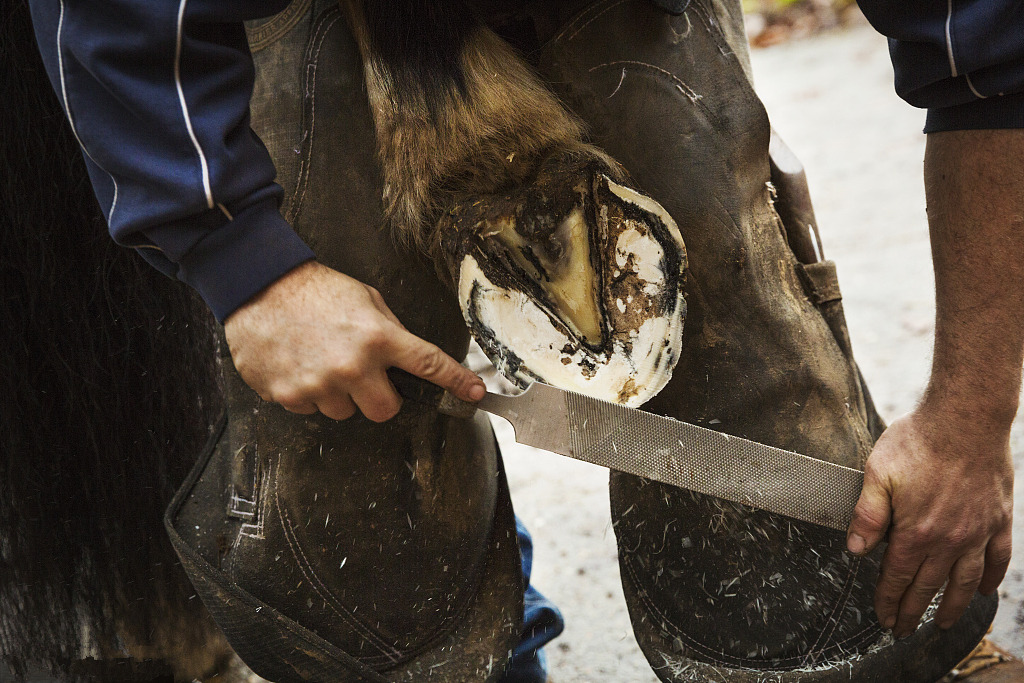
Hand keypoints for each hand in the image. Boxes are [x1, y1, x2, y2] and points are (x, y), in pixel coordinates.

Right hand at [223, 261, 484, 420]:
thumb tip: (405, 358)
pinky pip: (311, 409)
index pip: (429, 365)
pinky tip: (299, 363)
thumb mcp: (365, 299)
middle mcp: (353, 365)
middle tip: (367, 377)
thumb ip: (389, 331)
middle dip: (380, 398)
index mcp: (378, 337)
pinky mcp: (290, 394)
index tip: (474, 394)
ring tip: (321, 360)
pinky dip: (308, 392)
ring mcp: (320, 384)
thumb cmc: (313, 289)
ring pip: (345, 411)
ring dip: (340, 394)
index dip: (456, 382)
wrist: (258, 285)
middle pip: (386, 410)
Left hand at [846, 408, 1012, 637]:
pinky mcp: (999, 519)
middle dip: (913, 611)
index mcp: (916, 532)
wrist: (966, 419)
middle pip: (928, 586)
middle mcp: (949, 540)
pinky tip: (983, 590)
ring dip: (953, 606)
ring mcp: (978, 531)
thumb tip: (855, 549)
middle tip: (904, 630)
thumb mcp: (877, 474)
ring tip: (943, 623)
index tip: (883, 618)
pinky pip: (997, 558)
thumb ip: (867, 515)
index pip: (897, 577)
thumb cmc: (918, 442)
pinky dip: (991, 578)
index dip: (888, 600)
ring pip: (965, 581)